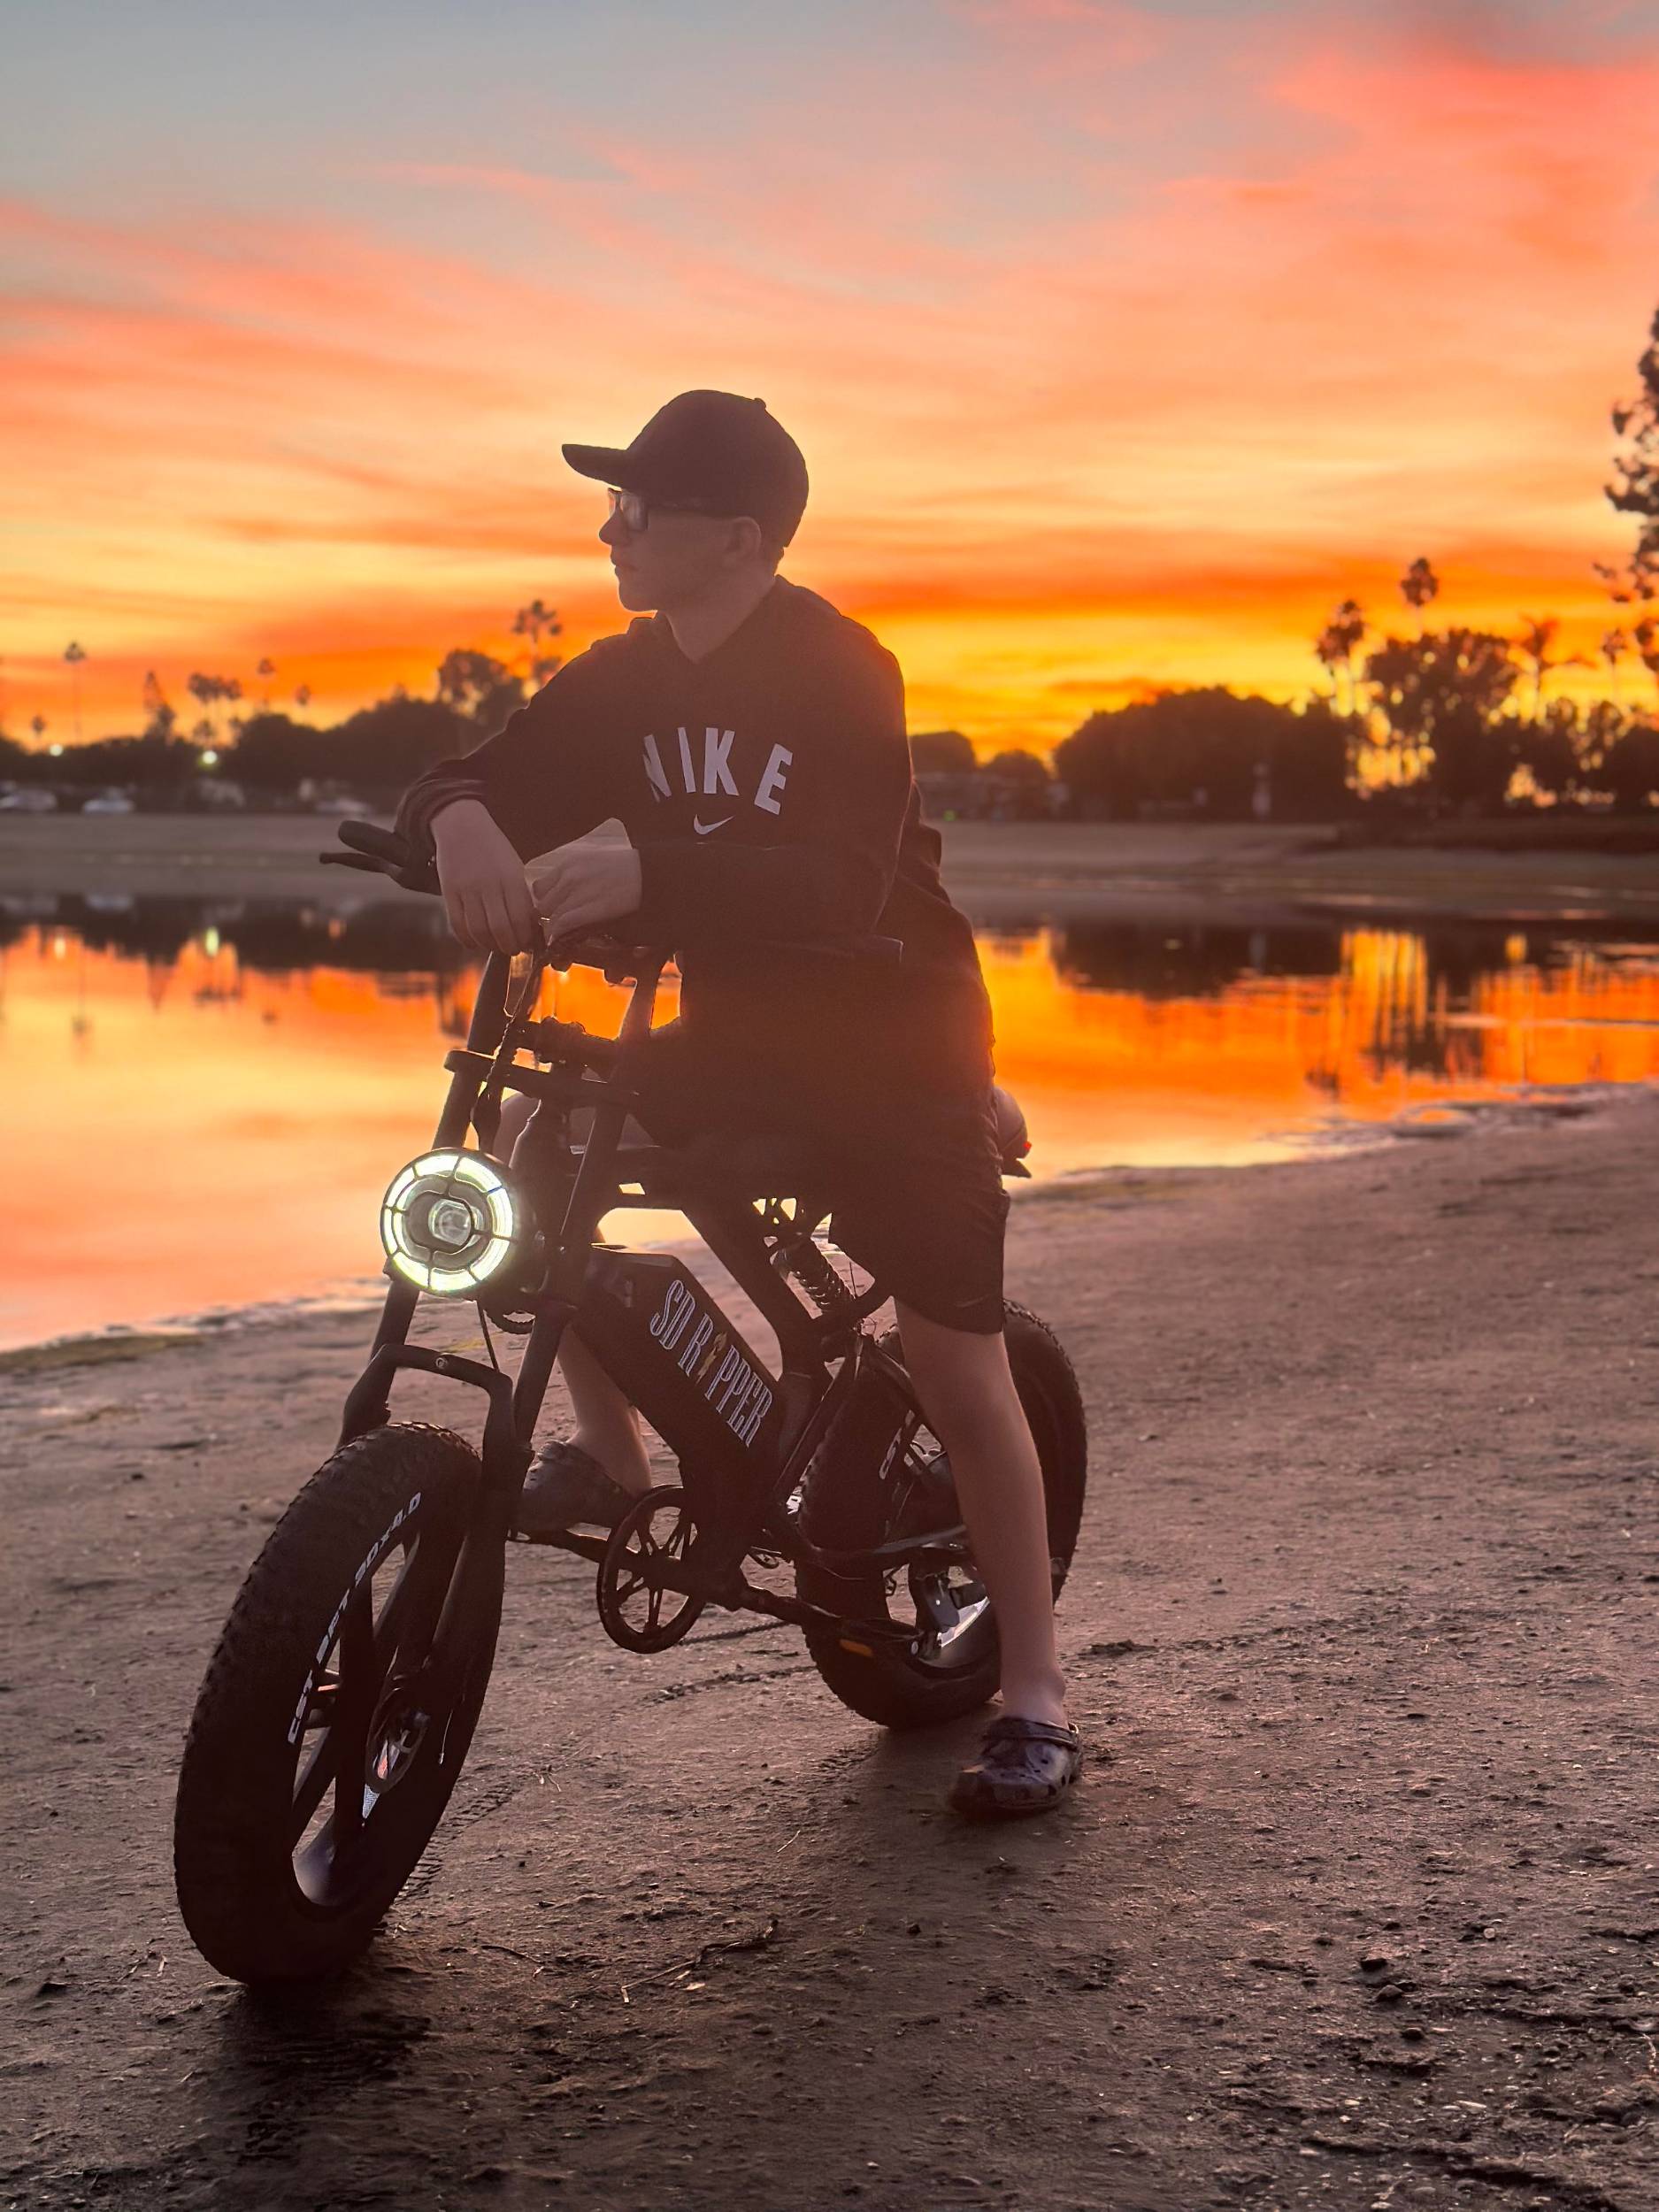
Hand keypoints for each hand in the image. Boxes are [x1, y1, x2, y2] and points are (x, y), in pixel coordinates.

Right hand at [431, 799, 538, 953]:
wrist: (461, 825)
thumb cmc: (493, 848)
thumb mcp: (513, 865)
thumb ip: (520, 894)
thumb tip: (528, 926)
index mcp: (510, 877)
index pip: (521, 917)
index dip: (525, 936)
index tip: (528, 942)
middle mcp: (489, 885)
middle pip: (500, 928)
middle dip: (510, 946)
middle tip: (514, 949)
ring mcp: (467, 889)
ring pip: (479, 930)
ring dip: (489, 945)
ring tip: (496, 946)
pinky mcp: (449, 892)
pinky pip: (457, 924)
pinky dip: (467, 939)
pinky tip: (475, 942)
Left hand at [528, 843, 642, 939]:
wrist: (649, 874)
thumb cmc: (628, 869)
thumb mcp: (595, 860)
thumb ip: (576, 873)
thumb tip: (564, 890)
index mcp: (570, 864)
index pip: (540, 887)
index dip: (545, 902)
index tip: (552, 910)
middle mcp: (569, 877)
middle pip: (543, 904)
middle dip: (548, 917)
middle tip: (557, 926)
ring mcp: (578, 893)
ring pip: (550, 917)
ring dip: (553, 929)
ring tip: (560, 936)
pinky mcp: (589, 909)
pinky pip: (563, 924)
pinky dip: (558, 935)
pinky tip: (559, 941)